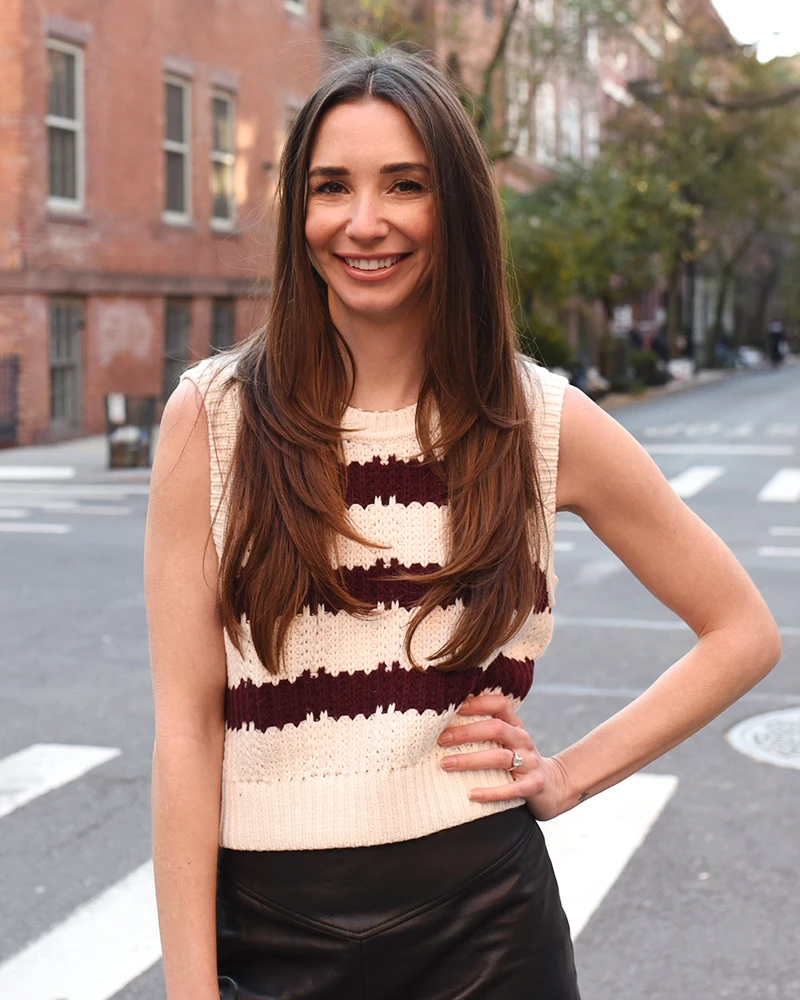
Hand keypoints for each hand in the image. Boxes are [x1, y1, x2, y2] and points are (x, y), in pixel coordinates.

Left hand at [437, 693, 569, 820]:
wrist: (553, 786)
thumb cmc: (517, 759)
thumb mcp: (507, 740)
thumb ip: (485, 729)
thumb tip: (445, 720)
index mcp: (515, 725)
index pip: (499, 704)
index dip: (477, 703)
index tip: (452, 707)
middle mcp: (523, 740)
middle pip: (496, 728)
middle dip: (466, 732)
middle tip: (441, 739)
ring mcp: (530, 762)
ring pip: (499, 757)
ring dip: (470, 760)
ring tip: (445, 764)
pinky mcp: (533, 785)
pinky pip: (511, 789)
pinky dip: (491, 792)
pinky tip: (471, 794)